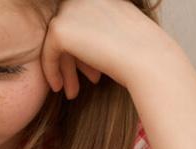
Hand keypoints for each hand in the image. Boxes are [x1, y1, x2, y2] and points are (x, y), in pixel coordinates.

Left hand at [41, 0, 176, 97]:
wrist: (148, 59)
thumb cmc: (141, 53)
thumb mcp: (118, 32)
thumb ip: (96, 29)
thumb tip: (76, 40)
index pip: (80, 22)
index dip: (82, 49)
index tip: (89, 72)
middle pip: (67, 30)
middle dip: (71, 60)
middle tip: (75, 85)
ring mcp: (70, 9)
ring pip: (58, 42)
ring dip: (63, 67)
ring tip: (69, 91)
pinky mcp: (60, 28)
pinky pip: (48, 52)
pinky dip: (51, 70)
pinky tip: (59, 88)